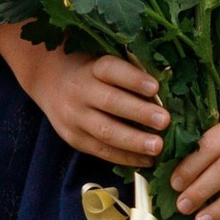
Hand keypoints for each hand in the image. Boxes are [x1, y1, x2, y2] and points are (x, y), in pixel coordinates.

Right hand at [0, 24, 166, 170]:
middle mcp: (81, 91)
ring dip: (133, 142)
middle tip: (164, 120)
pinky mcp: (74, 138)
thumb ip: (130, 70)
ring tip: (158, 147)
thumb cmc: (90, 68)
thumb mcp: (103, 59)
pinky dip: (125, 157)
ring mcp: (75, 117)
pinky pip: (101, 151)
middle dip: (138, 113)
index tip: (155, 87)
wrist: (48, 80)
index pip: (111, 70)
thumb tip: (170, 83)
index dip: (133, 78)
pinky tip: (147, 160)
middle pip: (110, 103)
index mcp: (92, 68)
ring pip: (105, 132)